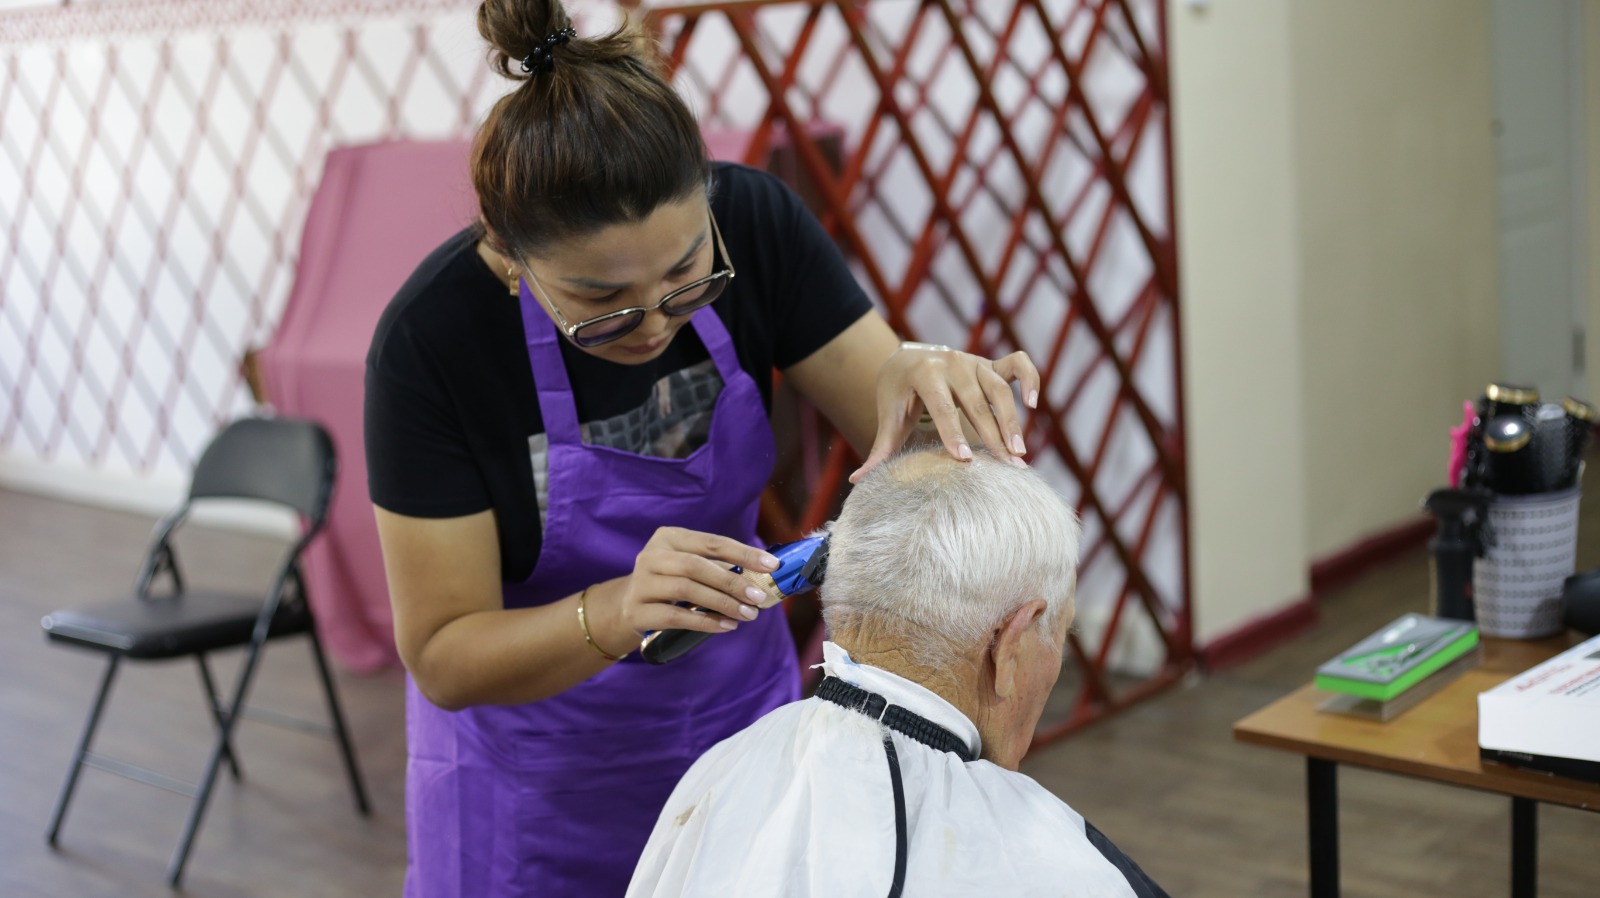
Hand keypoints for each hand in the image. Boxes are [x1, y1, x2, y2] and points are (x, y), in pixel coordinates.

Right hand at [604, 527, 781, 647]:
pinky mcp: (637, 611)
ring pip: (686, 590)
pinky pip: (675, 617)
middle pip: (696, 566)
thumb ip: (720, 567)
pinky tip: (726, 626)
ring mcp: (641, 584)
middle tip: (759, 597)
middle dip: (732, 582)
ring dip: (722, 603)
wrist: (627, 607)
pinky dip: (704, 622)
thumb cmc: (671, 582)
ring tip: (748, 614)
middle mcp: (651, 556)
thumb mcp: (690, 566)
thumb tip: (762, 576)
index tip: (771, 565)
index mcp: (669, 537)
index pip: (711, 542)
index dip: (743, 553)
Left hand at [850, 346, 1039, 482]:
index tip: (966, 459)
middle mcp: (953, 363)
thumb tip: (857, 480)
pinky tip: (1032, 405)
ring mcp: (975, 361)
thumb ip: (879, 448)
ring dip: (1012, 421)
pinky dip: (1031, 379)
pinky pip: (1018, 364)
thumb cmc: (898, 394)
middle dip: (991, 435)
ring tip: (1018, 453)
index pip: (941, 406)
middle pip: (975, 401)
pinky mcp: (991, 364)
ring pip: (999, 389)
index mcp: (924, 373)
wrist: (907, 358)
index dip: (953, 432)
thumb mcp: (889, 416)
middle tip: (1005, 465)